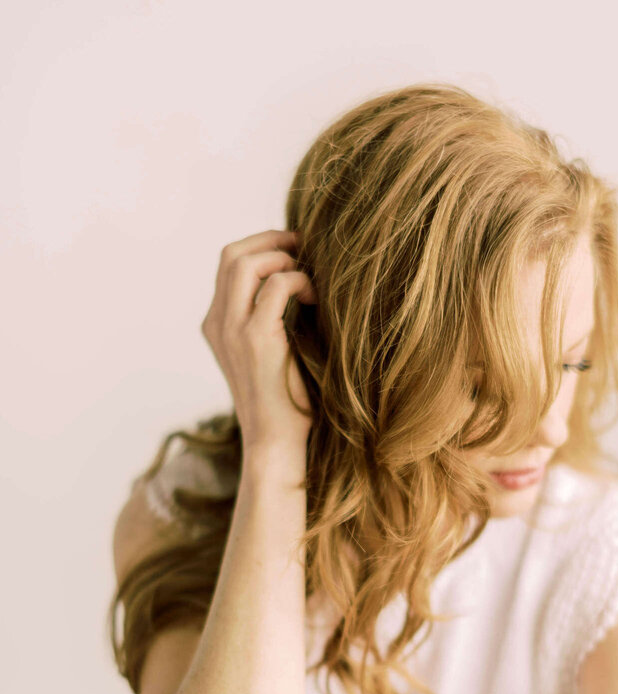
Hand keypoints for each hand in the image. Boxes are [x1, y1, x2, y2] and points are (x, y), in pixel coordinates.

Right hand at [200, 228, 317, 455]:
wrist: (275, 443)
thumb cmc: (283, 404)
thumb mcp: (270, 354)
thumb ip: (271, 319)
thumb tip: (299, 283)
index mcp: (217, 325)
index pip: (228, 264)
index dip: (261, 247)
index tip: (293, 250)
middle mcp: (218, 324)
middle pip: (232, 254)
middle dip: (271, 240)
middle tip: (303, 247)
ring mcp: (233, 331)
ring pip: (246, 263)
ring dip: (282, 257)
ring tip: (308, 274)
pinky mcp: (257, 340)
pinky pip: (276, 285)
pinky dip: (299, 280)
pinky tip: (315, 298)